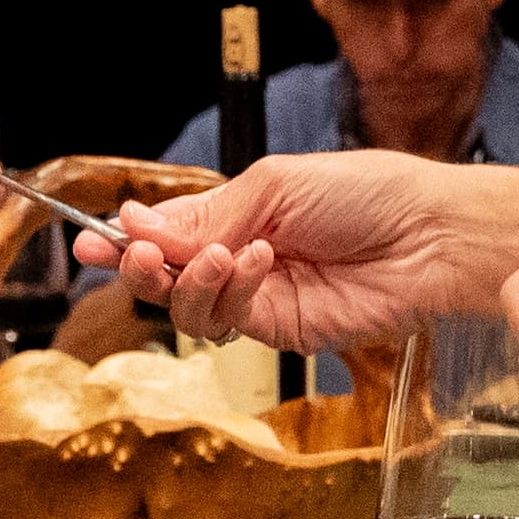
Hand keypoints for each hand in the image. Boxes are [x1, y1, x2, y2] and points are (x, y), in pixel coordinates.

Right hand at [70, 153, 518, 347]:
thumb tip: (138, 221)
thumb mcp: (275, 185)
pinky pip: (228, 324)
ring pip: (190, 308)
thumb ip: (206, 213)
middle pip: (168, 277)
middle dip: (143, 267)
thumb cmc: (368, 193)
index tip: (88, 239)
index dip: (127, 239)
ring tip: (221, 254)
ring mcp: (261, 299)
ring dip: (189, 281)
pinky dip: (227, 294)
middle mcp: (243, 259)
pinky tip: (252, 264)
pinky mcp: (282, 332)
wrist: (430, 237)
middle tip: (133, 255)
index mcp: (241, 214)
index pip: (168, 232)